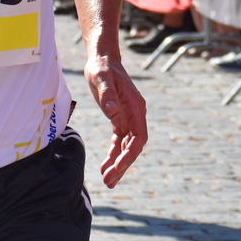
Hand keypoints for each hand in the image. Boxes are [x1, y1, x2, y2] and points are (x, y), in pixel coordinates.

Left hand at [83, 53, 147, 187]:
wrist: (102, 59)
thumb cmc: (102, 68)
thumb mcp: (101, 78)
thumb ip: (108, 95)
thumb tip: (113, 111)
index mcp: (136, 107)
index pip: (138, 138)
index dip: (129, 155)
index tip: (117, 167)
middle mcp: (135, 115)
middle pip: (134, 146)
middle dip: (123, 165)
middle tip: (109, 181)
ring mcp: (128, 118)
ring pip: (126, 147)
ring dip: (118, 163)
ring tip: (107, 180)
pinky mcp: (119, 118)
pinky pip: (119, 141)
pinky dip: (113, 154)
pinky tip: (105, 166)